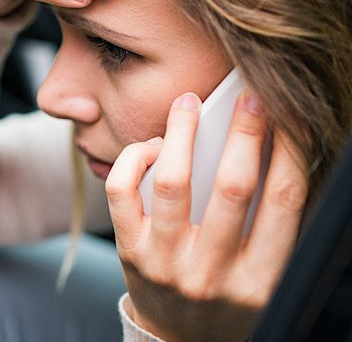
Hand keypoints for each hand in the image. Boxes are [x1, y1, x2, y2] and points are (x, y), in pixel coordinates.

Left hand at [106, 91, 308, 341]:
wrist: (179, 339)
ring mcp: (167, 263)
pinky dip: (134, 158)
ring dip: (182, 133)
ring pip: (172, 182)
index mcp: (262, 278)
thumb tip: (268, 146)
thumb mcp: (261, 270)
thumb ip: (268, 221)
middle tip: (248, 96)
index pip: (285, 201)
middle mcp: (214, 273)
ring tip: (187, 103)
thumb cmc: (227, 293)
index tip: (288, 115)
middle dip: (245, 133)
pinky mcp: (130, 252)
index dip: (291, 150)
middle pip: (234, 187)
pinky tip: (151, 146)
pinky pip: (122, 192)